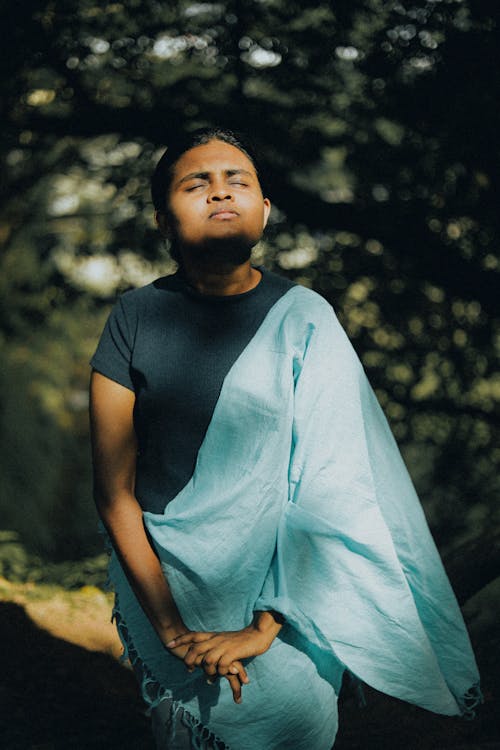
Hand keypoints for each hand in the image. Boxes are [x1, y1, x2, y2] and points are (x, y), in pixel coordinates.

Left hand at [166, 614, 281, 702]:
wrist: (257, 634)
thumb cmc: (241, 641)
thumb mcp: (224, 641)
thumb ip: (214, 649)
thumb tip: (205, 663)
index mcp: (213, 635)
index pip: (194, 635)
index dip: (181, 639)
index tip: (168, 644)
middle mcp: (216, 639)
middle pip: (196, 648)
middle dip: (189, 660)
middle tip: (190, 670)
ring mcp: (224, 645)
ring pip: (208, 660)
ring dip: (208, 671)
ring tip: (210, 680)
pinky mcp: (233, 653)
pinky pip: (221, 665)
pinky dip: (220, 672)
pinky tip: (224, 675)